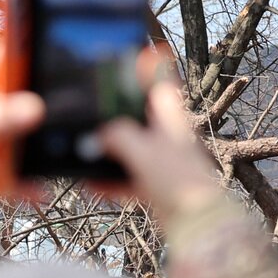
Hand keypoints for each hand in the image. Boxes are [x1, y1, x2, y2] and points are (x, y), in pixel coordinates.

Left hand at [0, 40, 43, 207]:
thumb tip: (31, 107)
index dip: (11, 47)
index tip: (36, 41)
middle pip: (8, 98)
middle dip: (31, 101)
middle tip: (56, 102)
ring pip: (10, 135)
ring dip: (28, 146)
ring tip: (49, 151)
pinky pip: (5, 169)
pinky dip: (20, 179)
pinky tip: (35, 188)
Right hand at [97, 54, 220, 218]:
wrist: (196, 223)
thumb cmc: (178, 180)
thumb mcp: (141, 150)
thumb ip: (115, 137)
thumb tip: (95, 136)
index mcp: (170, 119)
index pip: (159, 85)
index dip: (146, 70)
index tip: (134, 54)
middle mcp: (166, 137)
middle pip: (136, 118)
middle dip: (112, 118)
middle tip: (88, 112)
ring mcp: (160, 161)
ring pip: (127, 149)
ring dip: (106, 153)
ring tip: (82, 156)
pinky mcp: (155, 185)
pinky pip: (126, 177)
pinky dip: (110, 180)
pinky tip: (92, 185)